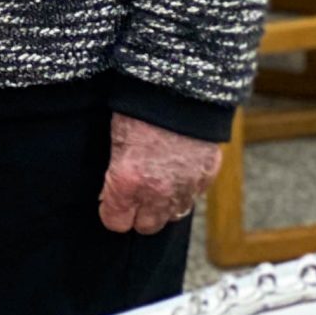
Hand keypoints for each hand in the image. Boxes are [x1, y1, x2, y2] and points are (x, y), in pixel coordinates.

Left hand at [99, 113, 221, 235]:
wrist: (178, 87)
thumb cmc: (139, 106)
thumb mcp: (115, 138)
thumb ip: (114, 172)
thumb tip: (110, 191)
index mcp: (127, 181)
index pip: (116, 222)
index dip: (111, 211)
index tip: (110, 201)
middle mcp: (157, 192)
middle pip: (146, 227)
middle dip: (137, 213)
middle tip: (133, 195)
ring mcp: (184, 188)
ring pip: (171, 216)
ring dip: (162, 205)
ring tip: (156, 184)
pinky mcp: (205, 178)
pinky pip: (192, 198)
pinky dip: (183, 190)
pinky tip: (176, 173)